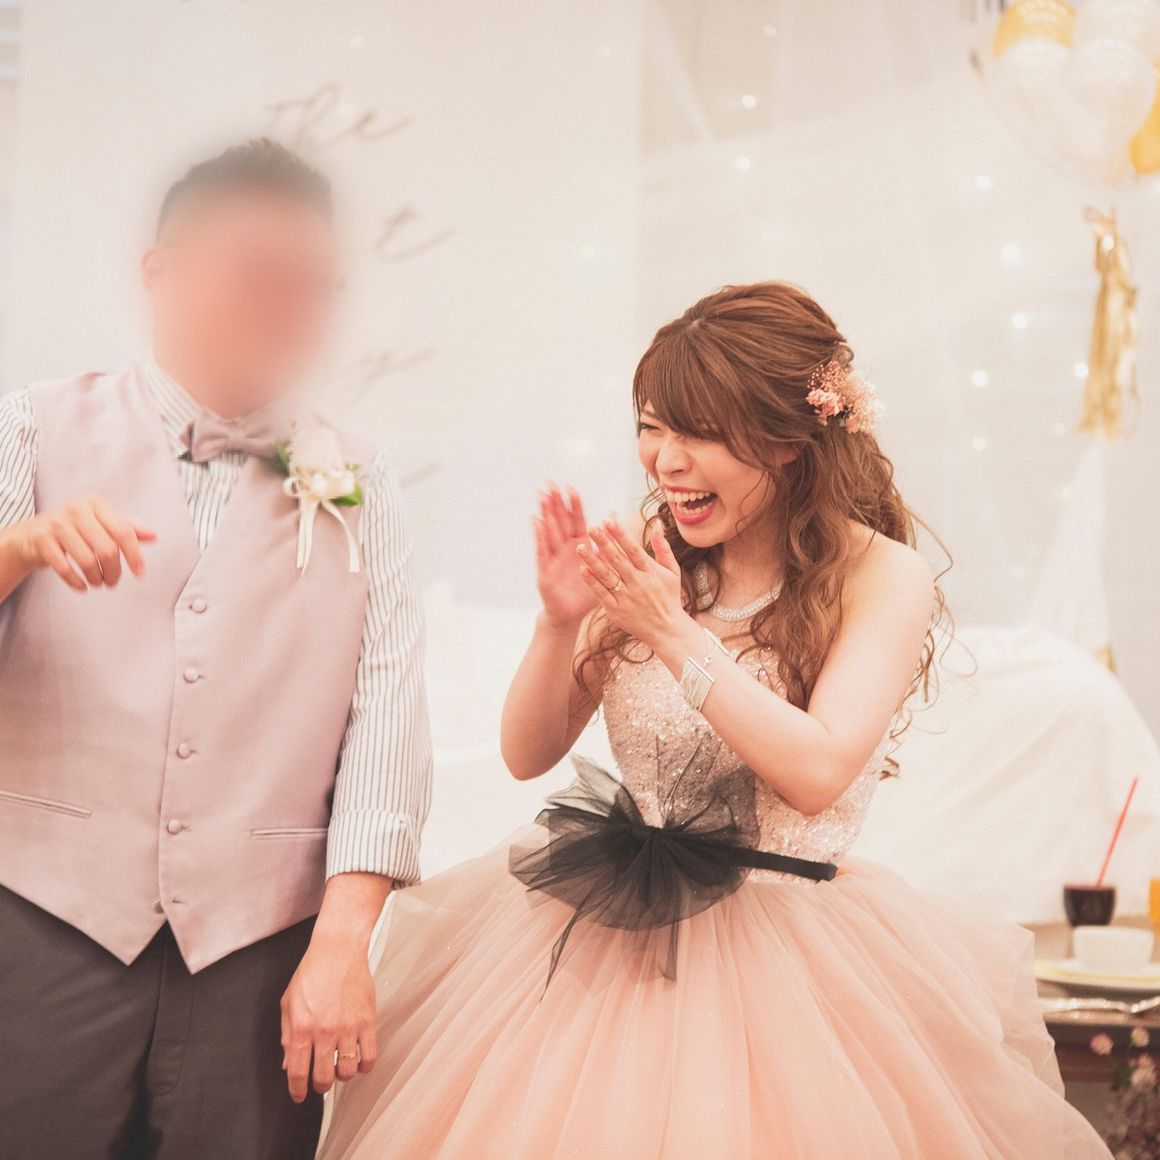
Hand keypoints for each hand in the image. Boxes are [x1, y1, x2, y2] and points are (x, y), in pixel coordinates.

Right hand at [4, 494, 155, 591]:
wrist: (29, 535)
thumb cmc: (72, 530)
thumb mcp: (100, 524)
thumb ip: (126, 528)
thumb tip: (153, 535)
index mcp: (96, 503)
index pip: (124, 531)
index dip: (134, 555)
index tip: (140, 573)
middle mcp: (76, 509)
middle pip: (107, 548)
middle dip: (114, 571)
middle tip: (113, 582)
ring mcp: (57, 523)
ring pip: (87, 560)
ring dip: (96, 578)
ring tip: (98, 582)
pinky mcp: (41, 540)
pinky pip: (64, 568)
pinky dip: (77, 582)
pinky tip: (82, 586)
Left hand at [280, 933, 377, 1102]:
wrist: (338, 950)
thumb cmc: (312, 972)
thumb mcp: (289, 1002)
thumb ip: (286, 1035)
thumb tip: (289, 1063)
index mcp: (301, 1027)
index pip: (297, 1073)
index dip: (297, 1090)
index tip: (299, 1095)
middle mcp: (324, 1031)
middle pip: (323, 1078)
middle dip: (320, 1085)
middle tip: (321, 1079)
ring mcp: (348, 1027)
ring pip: (347, 1071)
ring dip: (342, 1074)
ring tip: (340, 1065)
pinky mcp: (368, 1021)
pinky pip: (369, 1057)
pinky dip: (363, 1065)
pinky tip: (358, 1059)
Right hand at [533, 484, 597, 627]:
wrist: (571, 615)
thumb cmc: (587, 592)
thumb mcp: (602, 566)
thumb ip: (607, 542)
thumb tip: (614, 517)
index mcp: (579, 546)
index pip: (576, 521)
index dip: (573, 505)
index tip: (571, 488)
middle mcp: (565, 549)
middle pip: (559, 522)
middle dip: (555, 503)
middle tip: (550, 484)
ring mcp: (553, 558)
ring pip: (549, 531)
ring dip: (546, 514)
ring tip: (542, 496)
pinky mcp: (545, 570)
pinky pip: (542, 550)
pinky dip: (540, 536)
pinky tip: (536, 521)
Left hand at [577, 519, 690, 650]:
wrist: (666, 630)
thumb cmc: (669, 598)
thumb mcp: (673, 572)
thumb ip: (664, 549)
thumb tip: (658, 526)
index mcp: (651, 572)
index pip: (633, 549)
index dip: (620, 534)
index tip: (608, 521)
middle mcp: (638, 583)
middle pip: (618, 560)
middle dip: (603, 542)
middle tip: (591, 528)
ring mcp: (626, 597)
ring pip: (607, 576)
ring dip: (592, 561)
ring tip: (580, 547)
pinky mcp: (616, 610)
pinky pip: (602, 594)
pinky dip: (592, 582)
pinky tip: (583, 569)